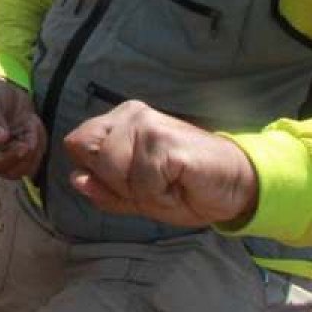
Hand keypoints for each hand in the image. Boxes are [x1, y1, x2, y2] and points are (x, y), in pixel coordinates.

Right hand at [0, 77, 45, 179]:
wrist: (6, 87)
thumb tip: (0, 139)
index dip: (9, 160)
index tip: (23, 146)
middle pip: (12, 172)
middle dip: (25, 160)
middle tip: (32, 141)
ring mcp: (12, 151)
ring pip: (28, 167)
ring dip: (36, 150)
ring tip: (32, 124)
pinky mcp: (26, 146)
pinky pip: (38, 154)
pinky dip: (42, 141)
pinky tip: (34, 122)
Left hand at [63, 100, 257, 227]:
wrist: (236, 186)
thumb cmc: (187, 188)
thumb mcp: (138, 196)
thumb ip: (105, 188)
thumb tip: (75, 178)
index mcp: (120, 120)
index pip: (76, 144)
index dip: (98, 173)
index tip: (133, 180)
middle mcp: (131, 114)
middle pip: (91, 158)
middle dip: (118, 184)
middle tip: (154, 183)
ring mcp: (148, 124)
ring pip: (113, 171)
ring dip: (140, 192)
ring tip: (168, 183)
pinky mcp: (165, 141)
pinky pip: (141, 183)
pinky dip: (159, 196)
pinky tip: (180, 185)